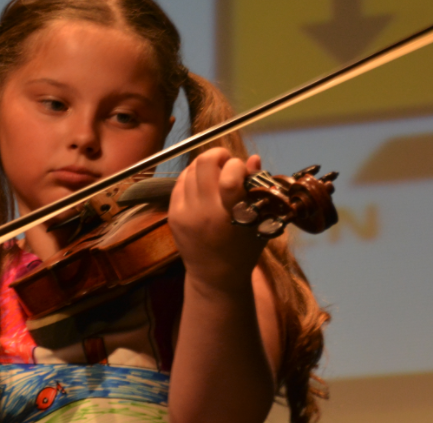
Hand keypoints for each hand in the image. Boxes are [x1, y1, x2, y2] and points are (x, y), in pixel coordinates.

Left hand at [168, 148, 264, 289]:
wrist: (215, 276)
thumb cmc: (244, 248)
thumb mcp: (260, 221)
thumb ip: (256, 189)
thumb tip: (253, 159)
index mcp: (231, 215)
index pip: (230, 176)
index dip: (237, 164)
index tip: (242, 170)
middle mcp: (204, 212)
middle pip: (204, 163)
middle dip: (217, 155)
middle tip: (226, 162)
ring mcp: (185, 213)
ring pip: (190, 170)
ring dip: (204, 166)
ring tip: (214, 174)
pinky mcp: (172, 215)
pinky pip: (179, 183)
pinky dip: (191, 177)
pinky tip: (201, 184)